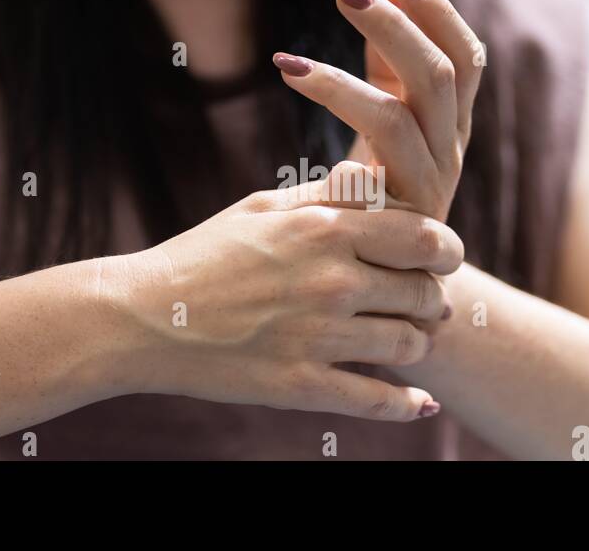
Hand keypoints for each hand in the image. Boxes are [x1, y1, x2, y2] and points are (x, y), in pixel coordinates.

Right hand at [98, 168, 462, 421]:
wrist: (141, 318)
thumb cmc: (202, 255)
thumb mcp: (262, 207)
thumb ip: (327, 196)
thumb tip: (382, 183)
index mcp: (325, 229)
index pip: (424, 237)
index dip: (447, 249)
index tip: (444, 258)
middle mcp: (331, 281)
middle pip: (425, 293)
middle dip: (434, 298)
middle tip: (427, 302)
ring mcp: (318, 338)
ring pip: (409, 346)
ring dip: (417, 345)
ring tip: (408, 341)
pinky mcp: (300, 386)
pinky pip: (377, 402)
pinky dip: (408, 405)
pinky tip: (421, 404)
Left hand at [273, 0, 482, 222]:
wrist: (389, 289)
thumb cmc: (376, 194)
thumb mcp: (387, 122)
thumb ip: (388, 64)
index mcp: (452, 123)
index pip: (466, 56)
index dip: (439, 13)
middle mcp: (450, 150)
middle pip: (441, 73)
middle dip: (394, 25)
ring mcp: (430, 186)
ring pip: (403, 114)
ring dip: (343, 82)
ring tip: (289, 64)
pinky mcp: (402, 222)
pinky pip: (376, 168)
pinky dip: (343, 131)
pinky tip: (304, 107)